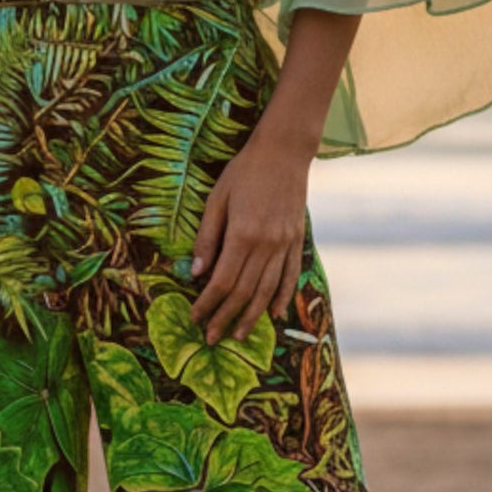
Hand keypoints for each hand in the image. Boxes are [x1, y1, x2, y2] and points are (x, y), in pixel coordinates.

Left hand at [188, 132, 310, 344]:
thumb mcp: (217, 200)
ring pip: (267, 291)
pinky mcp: (296, 241)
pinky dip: (282, 297)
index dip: (207, 304)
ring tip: (240, 336)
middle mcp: (266, 245)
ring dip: (252, 317)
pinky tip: (273, 314)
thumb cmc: (244, 172)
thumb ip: (207, 237)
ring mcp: (284, 245)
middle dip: (226, 318)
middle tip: (212, 338)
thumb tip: (195, 272)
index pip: (221, 281)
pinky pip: (290, 276)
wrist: (284, 152)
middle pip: (243, 292)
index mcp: (243, 235)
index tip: (195, 319)